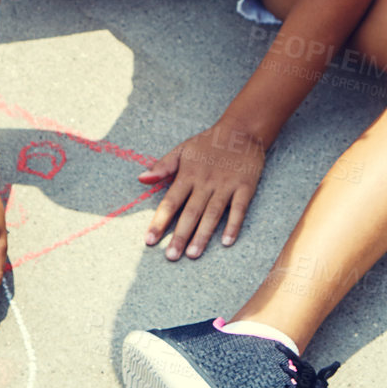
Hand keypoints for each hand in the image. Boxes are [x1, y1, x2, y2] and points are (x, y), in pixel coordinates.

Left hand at [138, 124, 266, 260]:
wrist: (241, 130)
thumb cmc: (207, 144)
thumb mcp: (182, 150)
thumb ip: (162, 166)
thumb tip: (141, 178)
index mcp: (188, 174)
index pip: (171, 201)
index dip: (160, 221)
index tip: (150, 240)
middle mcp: (206, 182)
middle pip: (191, 212)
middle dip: (180, 235)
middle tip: (171, 256)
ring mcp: (226, 185)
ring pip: (213, 213)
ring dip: (203, 234)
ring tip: (193, 254)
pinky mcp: (245, 186)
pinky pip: (239, 208)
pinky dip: (233, 224)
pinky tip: (226, 242)